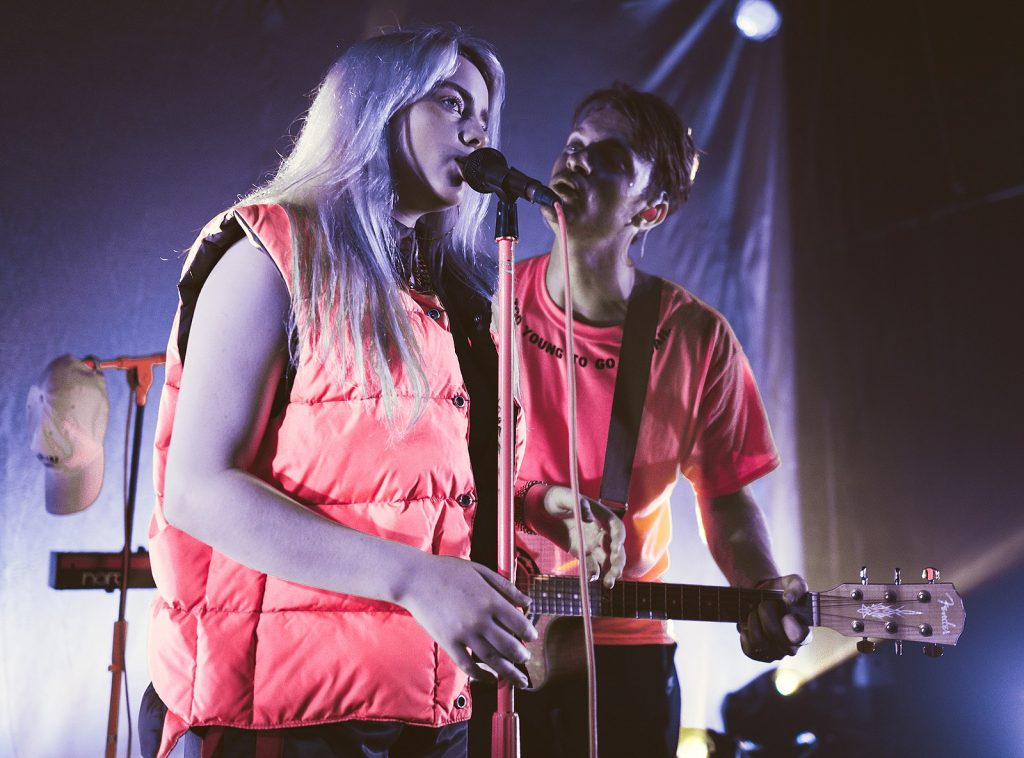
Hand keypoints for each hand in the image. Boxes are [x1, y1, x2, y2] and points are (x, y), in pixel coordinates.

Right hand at [401, 555, 535, 687]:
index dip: (529, 633)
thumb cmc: (448, 571)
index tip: (531, 637)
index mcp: (490, 600)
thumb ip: (506, 587)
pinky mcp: (448, 643)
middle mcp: (480, 619)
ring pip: (492, 659)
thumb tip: (528, 602)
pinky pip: (468, 665)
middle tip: (526, 659)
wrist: (415, 578)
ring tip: (517, 678)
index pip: (519, 623)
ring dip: (508, 671)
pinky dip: (482, 676)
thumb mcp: (481, 571)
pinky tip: (490, 678)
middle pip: (509, 645)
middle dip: (522, 656)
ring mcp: (463, 633)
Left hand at [540, 486, 626, 587]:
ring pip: (607, 560)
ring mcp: (592, 543)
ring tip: (608, 584)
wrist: (542, 509)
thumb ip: (578, 505)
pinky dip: (593, 573)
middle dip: (618, 561)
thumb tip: (589, 515)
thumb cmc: (555, 499)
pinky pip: (591, 565)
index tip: (616, 548)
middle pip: (616, 548)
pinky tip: (592, 579)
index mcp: (601, 516)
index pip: (616, 527)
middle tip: (615, 573)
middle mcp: (600, 531)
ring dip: (610, 572)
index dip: (619, 538)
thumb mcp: (564, 498)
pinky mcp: (582, 553)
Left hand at [737, 574, 808, 661]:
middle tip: (764, 604)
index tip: (785, 613)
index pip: (799, 637)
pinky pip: (749, 650)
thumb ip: (797, 586)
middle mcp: (792, 648)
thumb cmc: (781, 592)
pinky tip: (749, 626)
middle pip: (773, 634)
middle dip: (765, 613)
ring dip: (752, 621)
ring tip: (755, 613)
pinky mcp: (760, 656)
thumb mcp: (792, 582)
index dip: (789, 625)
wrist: (762, 598)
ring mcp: (776, 654)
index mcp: (805, 632)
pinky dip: (745, 634)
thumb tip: (789, 599)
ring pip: (758, 642)